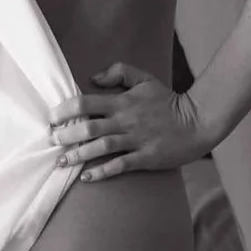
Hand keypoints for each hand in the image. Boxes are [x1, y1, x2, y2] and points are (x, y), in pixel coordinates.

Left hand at [49, 65, 209, 180]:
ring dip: (78, 155)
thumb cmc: (168, 100)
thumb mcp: (145, 79)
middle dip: (66, 136)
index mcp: (123, 101)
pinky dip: (101, 172)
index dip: (65, 110)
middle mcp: (126, 121)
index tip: (51, 118)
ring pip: (101, 147)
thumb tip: (93, 78)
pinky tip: (86, 177)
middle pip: (88, 128)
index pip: (86, 103)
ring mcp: (136, 140)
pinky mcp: (146, 157)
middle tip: (51, 141)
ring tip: (61, 162)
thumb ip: (119, 72)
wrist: (198, 121)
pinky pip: (120, 165)